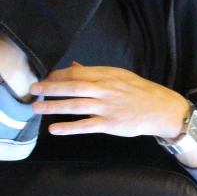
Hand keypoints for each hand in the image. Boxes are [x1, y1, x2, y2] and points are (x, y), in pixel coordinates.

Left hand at [29, 63, 189, 138]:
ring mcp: (109, 107)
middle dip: (51, 88)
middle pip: (74, 87)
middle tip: (33, 89)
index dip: (58, 76)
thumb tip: (73, 66)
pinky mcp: (111, 124)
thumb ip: (95, 73)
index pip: (78, 73)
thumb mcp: (120, 77)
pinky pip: (87, 125)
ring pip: (77, 105)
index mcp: (109, 75)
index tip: (45, 79)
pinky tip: (55, 129)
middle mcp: (107, 89)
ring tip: (36, 109)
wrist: (163, 109)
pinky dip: (70, 127)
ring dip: (54, 106)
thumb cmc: (142, 92)